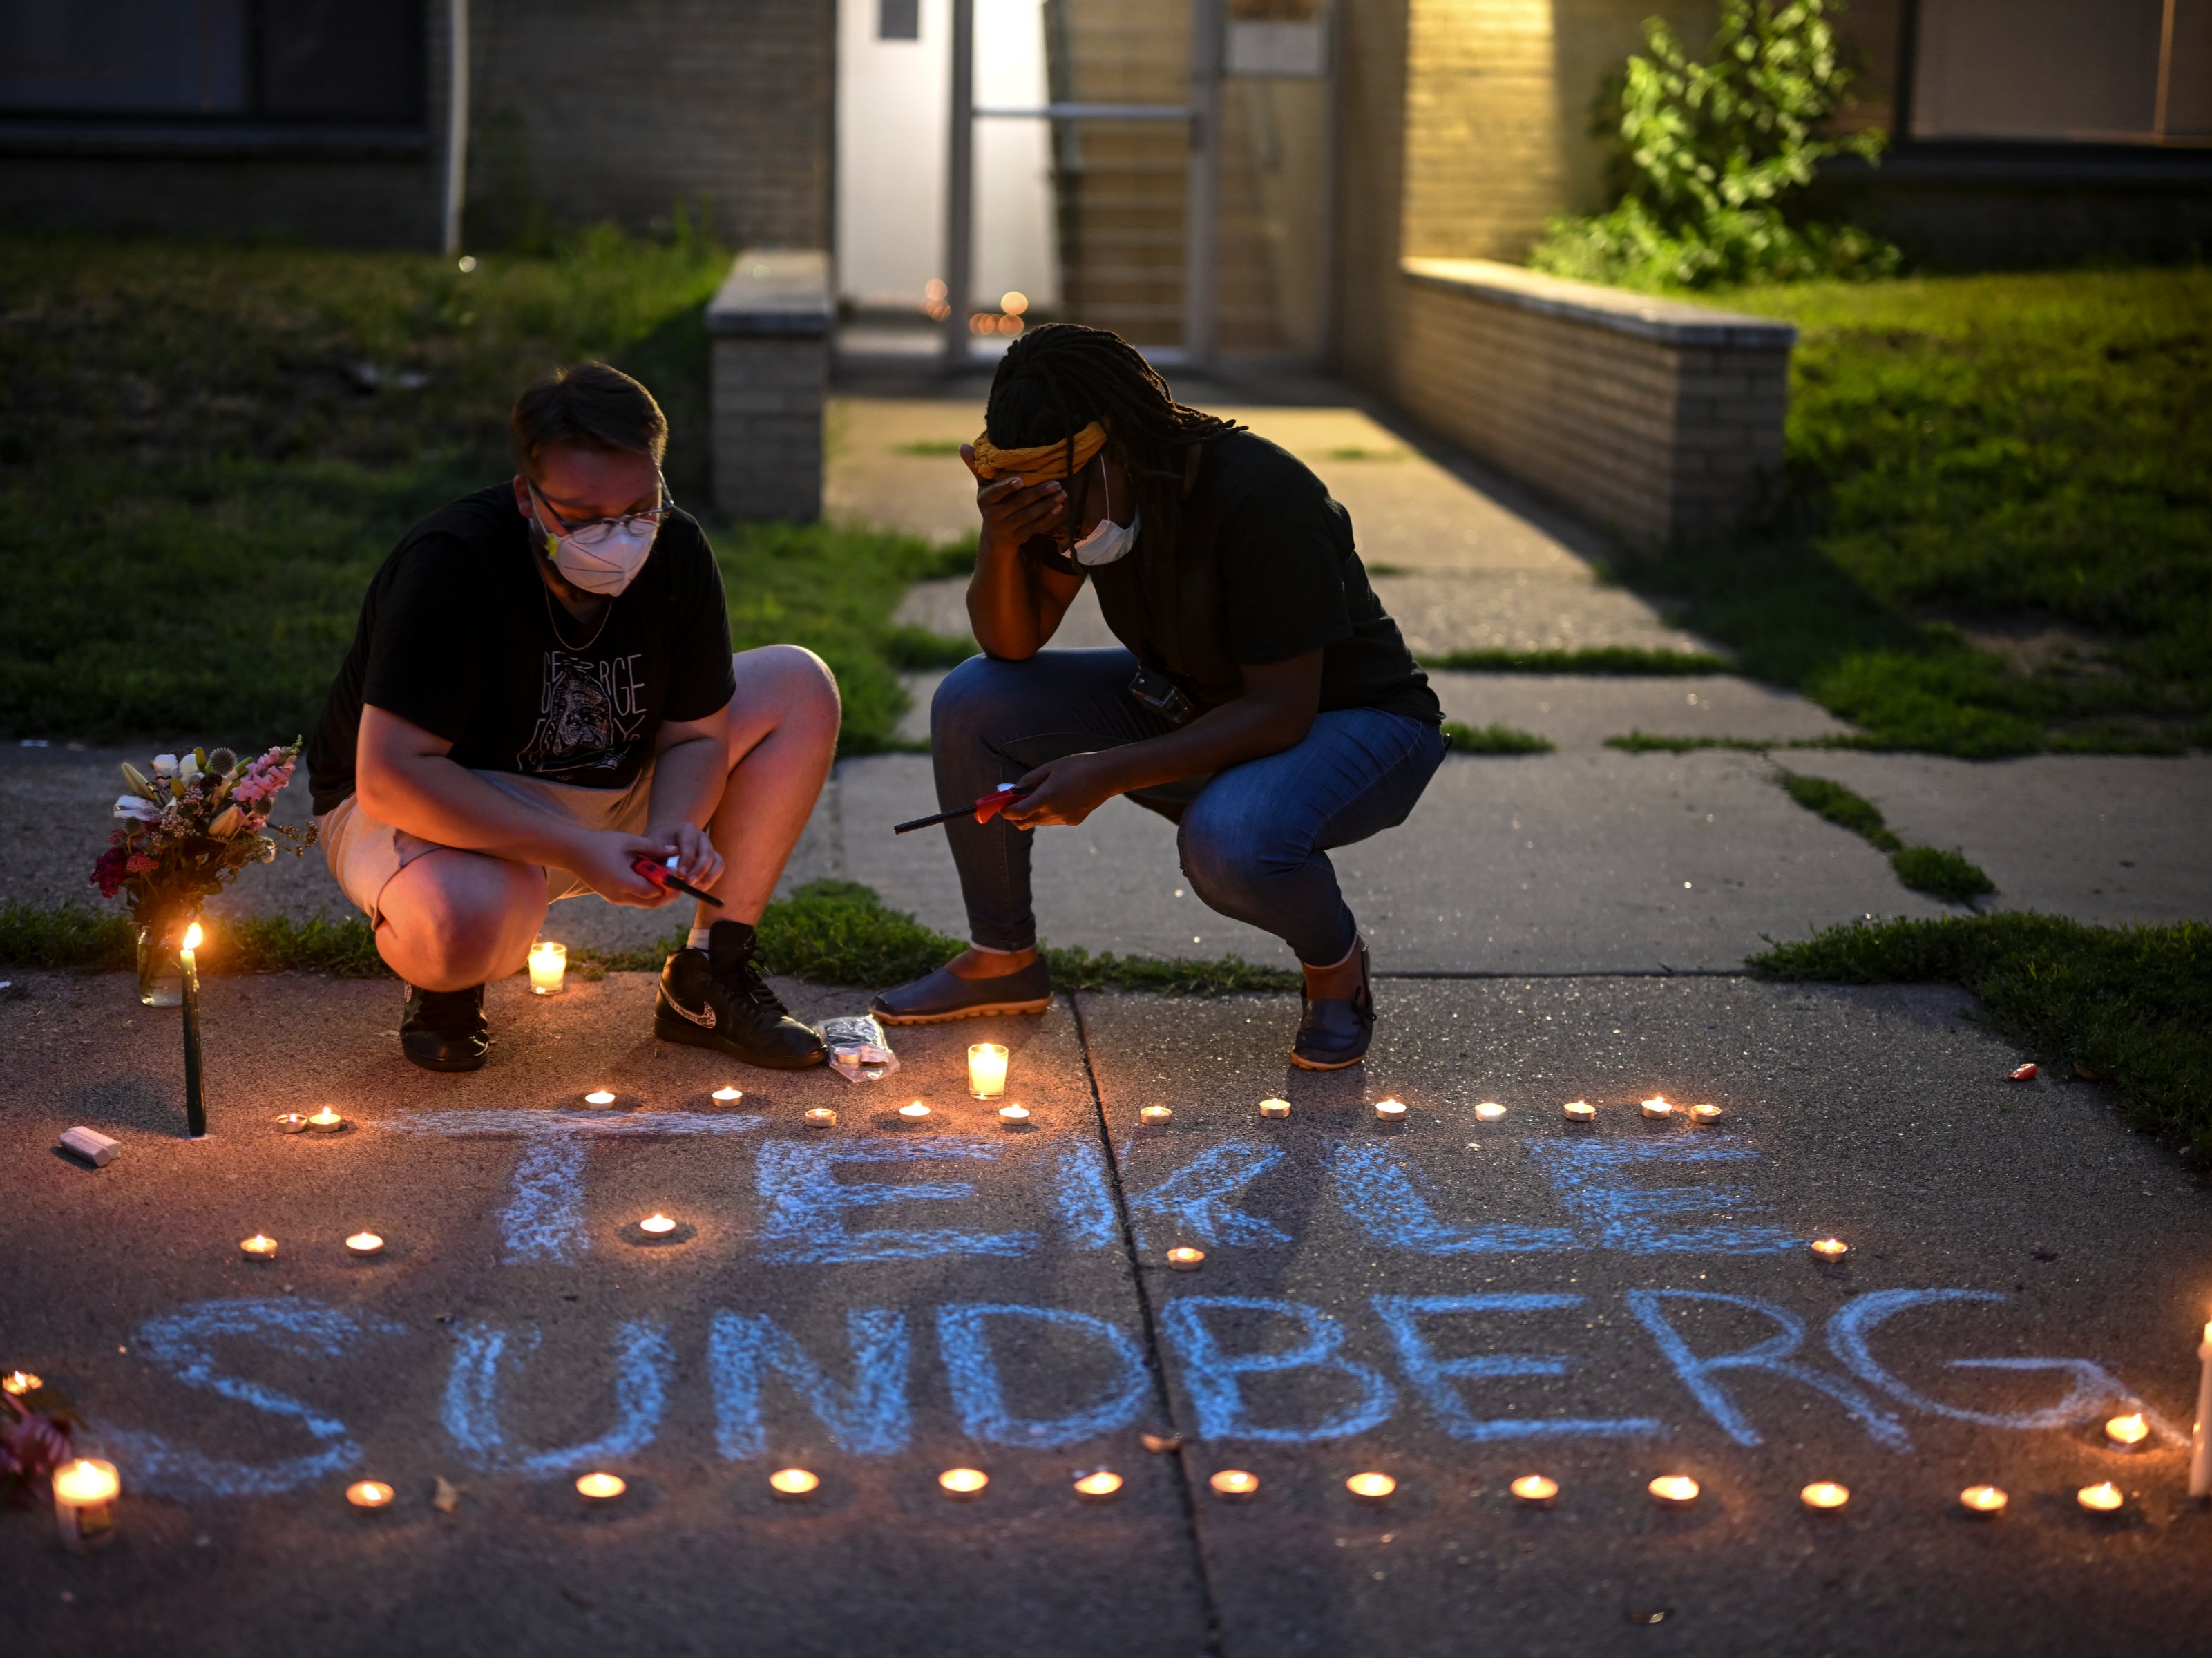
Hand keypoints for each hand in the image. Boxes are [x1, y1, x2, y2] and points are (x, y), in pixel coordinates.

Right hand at [569, 829, 678, 907]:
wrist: (572, 851)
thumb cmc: (600, 843)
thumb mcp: (629, 841)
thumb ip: (653, 848)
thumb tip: (675, 851)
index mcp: (622, 881)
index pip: (653, 892)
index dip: (669, 887)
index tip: (680, 876)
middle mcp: (618, 895)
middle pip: (651, 903)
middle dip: (668, 895)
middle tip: (680, 884)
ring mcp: (614, 898)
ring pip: (644, 903)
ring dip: (658, 894)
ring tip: (669, 880)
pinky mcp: (612, 897)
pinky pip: (635, 899)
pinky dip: (646, 892)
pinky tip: (653, 879)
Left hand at [642, 819, 722, 891]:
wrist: (665, 841)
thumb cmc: (657, 844)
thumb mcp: (652, 846)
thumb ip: (658, 857)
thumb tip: (669, 871)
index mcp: (686, 829)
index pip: (689, 844)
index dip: (686, 860)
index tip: (679, 874)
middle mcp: (701, 837)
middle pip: (707, 853)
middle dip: (699, 870)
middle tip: (688, 883)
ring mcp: (709, 848)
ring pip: (718, 862)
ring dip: (708, 877)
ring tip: (694, 887)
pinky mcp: (713, 859)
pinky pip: (718, 870)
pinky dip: (710, 880)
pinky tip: (698, 888)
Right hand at [961, 444, 1065, 557]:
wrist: (996, 535)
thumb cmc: (992, 501)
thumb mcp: (983, 486)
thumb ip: (976, 466)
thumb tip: (962, 446)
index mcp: (984, 500)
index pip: (995, 493)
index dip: (1007, 487)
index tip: (1021, 480)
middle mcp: (993, 516)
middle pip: (1018, 503)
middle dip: (1038, 493)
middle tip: (1056, 483)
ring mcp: (1006, 528)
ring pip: (1029, 516)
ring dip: (1047, 505)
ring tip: (1062, 493)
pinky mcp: (1019, 537)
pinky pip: (1035, 527)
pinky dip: (1048, 517)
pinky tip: (1059, 507)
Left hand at [1002, 753, 1121, 828]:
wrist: (1107, 775)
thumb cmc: (1077, 766)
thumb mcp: (1049, 768)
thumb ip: (1028, 781)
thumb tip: (1012, 791)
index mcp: (1046, 798)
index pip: (1017, 813)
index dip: (1005, 811)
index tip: (1001, 806)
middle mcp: (1054, 813)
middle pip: (1025, 823)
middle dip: (1015, 815)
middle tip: (1014, 802)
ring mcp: (1064, 819)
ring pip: (1039, 821)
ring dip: (1033, 812)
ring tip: (1044, 793)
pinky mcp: (1073, 821)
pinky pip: (1054, 819)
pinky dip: (1050, 811)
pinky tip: (1063, 796)